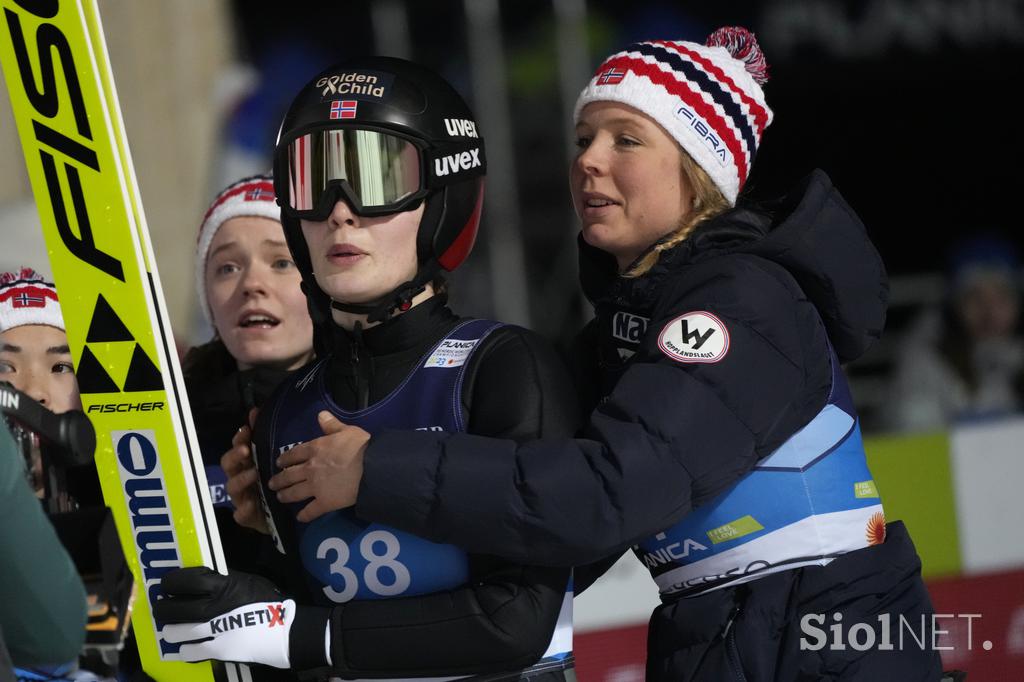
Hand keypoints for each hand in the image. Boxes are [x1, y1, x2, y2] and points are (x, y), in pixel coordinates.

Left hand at [154, 567, 297, 667]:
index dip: (171, 581)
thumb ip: (225, 580)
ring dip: (171, 629)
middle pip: (172, 608)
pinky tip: (186, 646)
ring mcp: (213, 632)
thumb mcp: (248, 581)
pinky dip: (184, 650)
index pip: (186, 580)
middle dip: (163, 607)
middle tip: (163, 606)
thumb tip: (205, 577)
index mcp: (223, 586)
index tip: (168, 584)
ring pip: (175, 631)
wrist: (283, 631)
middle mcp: (214, 608)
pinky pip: (188, 652)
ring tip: (172, 628)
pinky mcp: (216, 652)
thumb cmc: (268, 603)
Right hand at [221, 408, 268, 533]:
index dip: (239, 438)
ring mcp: (241, 497)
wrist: (281, 515)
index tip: (246, 429)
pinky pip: (241, 514)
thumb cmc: (274, 482)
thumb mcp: (272, 458)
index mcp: (246, 464)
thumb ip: (264, 436)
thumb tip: (257, 409)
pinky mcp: (247, 516)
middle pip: (229, 465)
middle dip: (235, 456)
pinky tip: (250, 504)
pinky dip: (244, 510)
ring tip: (254, 473)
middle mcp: (240, 478)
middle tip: (245, 449)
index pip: (238, 447)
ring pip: (233, 487)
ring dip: (242, 479)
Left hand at [268, 411, 368, 522]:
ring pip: (294, 493)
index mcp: (314, 449)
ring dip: (285, 495)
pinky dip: (304, 515)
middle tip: (272, 484)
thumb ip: (331, 425)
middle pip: (289, 475)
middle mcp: (310, 469)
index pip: (293, 454)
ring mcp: (315, 487)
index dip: (284, 459)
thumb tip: (321, 414)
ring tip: (280, 497)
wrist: (372, 467)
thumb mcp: (347, 430)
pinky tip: (300, 517)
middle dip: (279, 480)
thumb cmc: (361, 446)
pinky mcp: (325, 502)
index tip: (279, 463)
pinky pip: (311, 511)